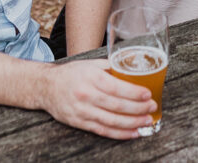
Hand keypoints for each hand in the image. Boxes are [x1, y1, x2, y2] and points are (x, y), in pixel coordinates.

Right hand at [38, 59, 156, 138]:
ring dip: (132, 123)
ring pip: (112, 121)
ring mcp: (82, 111)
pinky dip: (120, 133)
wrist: (46, 87)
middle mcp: (86, 94)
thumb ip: (110, 67)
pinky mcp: (80, 123)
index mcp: (90, 77)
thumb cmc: (71, 74)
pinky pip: (103, 130)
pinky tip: (133, 132)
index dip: (134, 93)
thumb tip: (132, 69)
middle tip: (152, 108)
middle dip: (138, 108)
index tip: (148, 94)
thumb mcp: (90, 64)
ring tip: (147, 121)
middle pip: (117, 106)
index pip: (116, 87)